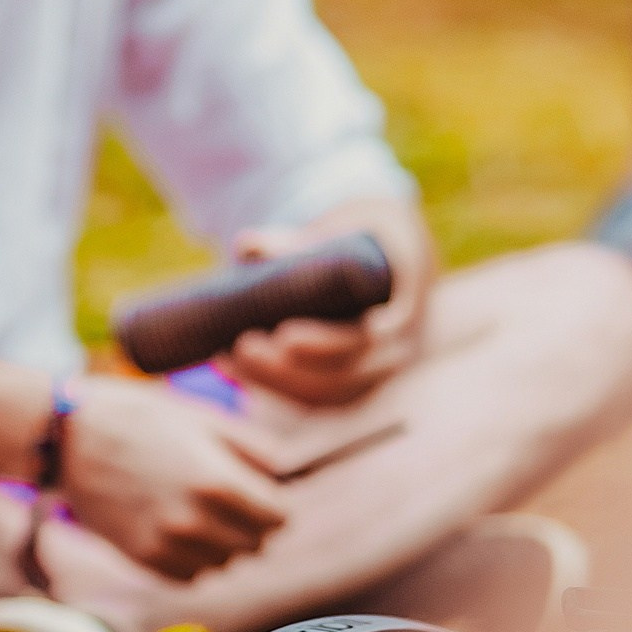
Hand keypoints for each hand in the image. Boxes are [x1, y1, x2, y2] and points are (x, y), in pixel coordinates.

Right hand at [61, 376, 286, 579]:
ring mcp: (167, 544)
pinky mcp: (142, 558)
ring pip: (223, 564)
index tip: (258, 491)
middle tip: (230, 501)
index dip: (273, 503)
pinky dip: (192, 559)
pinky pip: (189, 576)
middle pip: (255, 545)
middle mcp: (197, 521)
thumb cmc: (135, 417)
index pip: (279, 518)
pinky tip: (177, 531)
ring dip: (222, 544)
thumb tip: (281, 474)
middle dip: (251, 525)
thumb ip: (253, 448)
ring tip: (200, 514)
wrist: (66, 438)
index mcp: (220, 482)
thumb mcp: (201, 417)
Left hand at [222, 206, 430, 405]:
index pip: (369, 339)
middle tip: (241, 346)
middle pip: (343, 375)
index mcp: (406, 309)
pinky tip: (231, 368)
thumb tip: (249, 245)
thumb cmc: (364, 242)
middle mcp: (398, 350)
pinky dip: (272, 387)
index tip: (283, 336)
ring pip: (326, 395)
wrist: (392, 267)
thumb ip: (299, 240)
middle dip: (288, 368)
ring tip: (225, 359)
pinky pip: (315, 400)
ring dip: (273, 382)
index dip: (326, 343)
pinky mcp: (353, 386)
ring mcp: (377, 374)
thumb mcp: (345, 230)